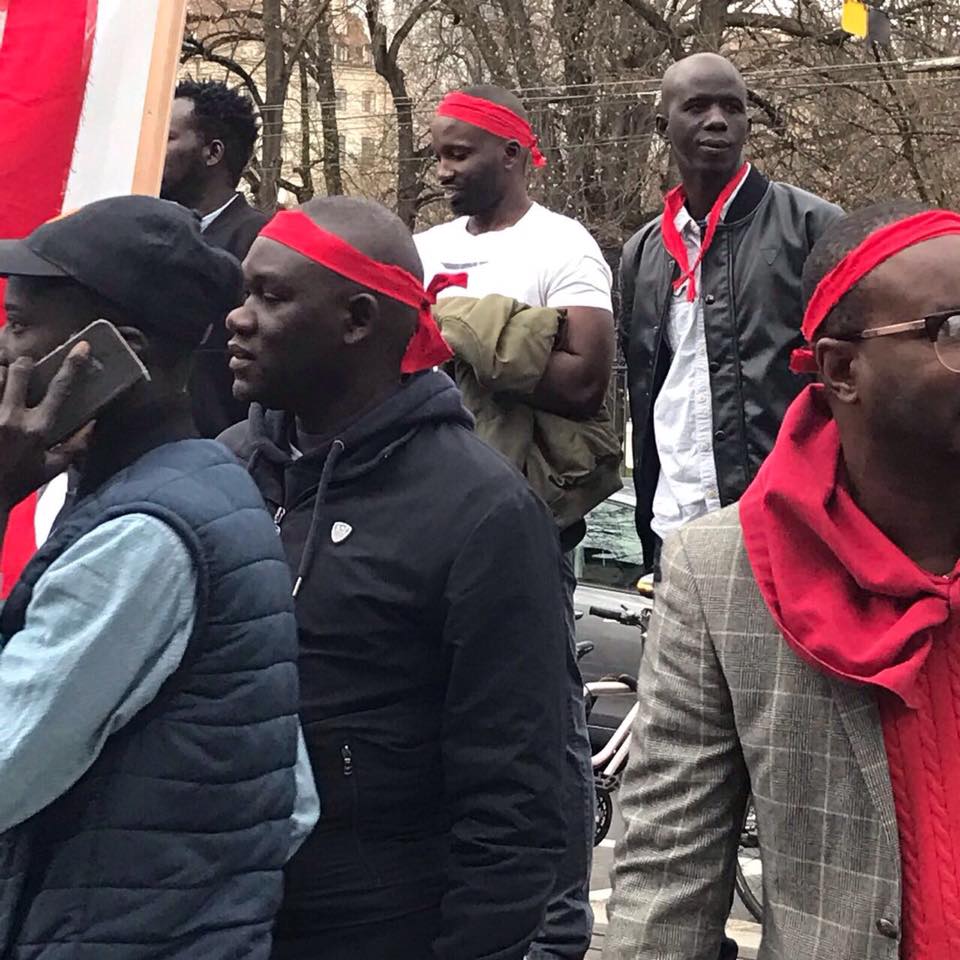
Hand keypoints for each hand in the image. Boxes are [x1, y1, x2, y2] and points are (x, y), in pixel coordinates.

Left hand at [0, 344, 93, 510]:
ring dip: (1, 374)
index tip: (82, 347)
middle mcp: (12, 418)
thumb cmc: (18, 484)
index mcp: (38, 429)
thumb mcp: (53, 469)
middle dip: (24, 364)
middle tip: (25, 368)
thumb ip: (76, 445)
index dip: (73, 365)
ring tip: (4, 382)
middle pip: (19, 370)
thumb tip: (93, 423)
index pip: (60, 389)